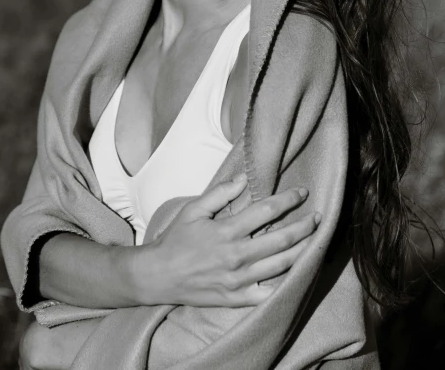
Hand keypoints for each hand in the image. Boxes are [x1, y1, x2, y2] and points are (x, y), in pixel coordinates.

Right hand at [140, 173, 320, 307]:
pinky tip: (299, 273)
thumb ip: (220, 193)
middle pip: (281, 240)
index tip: (303, 193)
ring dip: (303, 251)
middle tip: (318, 217)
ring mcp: (238, 280)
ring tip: (316, 240)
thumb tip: (243, 179)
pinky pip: (269, 294)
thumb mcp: (193, 210)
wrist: (159, 277)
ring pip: (281, 266)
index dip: (288, 201)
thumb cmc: (176, 240)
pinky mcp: (237, 299)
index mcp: (226, 231)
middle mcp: (236, 256)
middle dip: (304, 227)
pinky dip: (287, 284)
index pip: (266, 211)